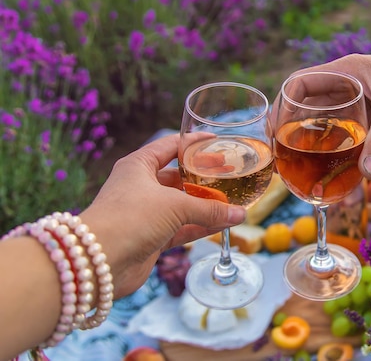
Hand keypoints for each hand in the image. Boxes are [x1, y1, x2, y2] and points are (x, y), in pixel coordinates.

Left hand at [79, 134, 245, 298]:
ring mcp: (146, 212)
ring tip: (231, 202)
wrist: (98, 261)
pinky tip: (223, 225)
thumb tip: (239, 214)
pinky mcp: (151, 237)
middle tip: (229, 174)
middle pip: (179, 177)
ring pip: (182, 205)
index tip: (216, 140)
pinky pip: (182, 228)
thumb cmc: (130, 218)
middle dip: (204, 177)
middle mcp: (141, 186)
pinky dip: (201, 227)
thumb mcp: (174, 206)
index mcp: (139, 165)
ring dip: (206, 205)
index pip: (171, 146)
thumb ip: (210, 209)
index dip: (194, 143)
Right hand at [283, 45, 370, 178]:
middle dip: (292, 135)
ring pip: (323, 127)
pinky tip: (341, 179)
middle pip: (305, 110)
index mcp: (342, 73)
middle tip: (284, 162)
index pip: (298, 85)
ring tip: (307, 177)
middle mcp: (342, 87)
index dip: (282, 107)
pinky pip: (343, 137)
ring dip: (315, 150)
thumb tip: (366, 174)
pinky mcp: (364, 118)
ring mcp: (352, 103)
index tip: (277, 133)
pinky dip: (339, 156)